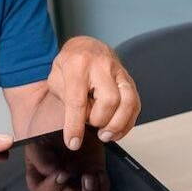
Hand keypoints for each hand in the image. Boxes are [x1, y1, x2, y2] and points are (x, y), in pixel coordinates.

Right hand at [24, 131, 109, 190]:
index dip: (53, 188)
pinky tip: (98, 171)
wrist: (67, 114)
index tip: (62, 173)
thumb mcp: (38, 137)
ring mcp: (79, 183)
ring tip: (89, 177)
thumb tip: (50, 172)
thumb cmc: (49, 125)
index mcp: (41, 177)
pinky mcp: (95, 176)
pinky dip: (102, 185)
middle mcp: (60, 186)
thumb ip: (40, 156)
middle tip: (77, 181)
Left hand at [48, 36, 140, 150]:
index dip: (75, 126)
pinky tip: (116, 131)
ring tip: (105, 135)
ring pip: (128, 101)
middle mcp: (102, 66)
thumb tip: (77, 126)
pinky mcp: (129, 80)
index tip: (73, 143)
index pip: (78, 100)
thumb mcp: (56, 78)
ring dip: (118, 124)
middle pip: (109, 100)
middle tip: (90, 125)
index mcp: (78, 65)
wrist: (86, 47)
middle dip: (99, 121)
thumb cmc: (70, 65)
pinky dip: (127, 122)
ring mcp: (119, 71)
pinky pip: (135, 104)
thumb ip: (65, 100)